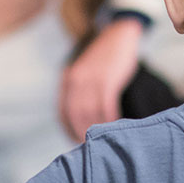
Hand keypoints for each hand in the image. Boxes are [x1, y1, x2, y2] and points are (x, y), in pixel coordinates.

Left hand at [59, 17, 142, 140]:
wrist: (120, 33)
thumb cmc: (105, 56)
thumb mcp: (85, 71)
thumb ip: (81, 90)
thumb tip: (84, 115)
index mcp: (68, 80)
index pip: (64, 112)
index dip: (68, 130)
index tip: (76, 142)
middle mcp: (76, 81)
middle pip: (76, 115)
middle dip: (82, 134)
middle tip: (91, 149)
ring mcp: (91, 80)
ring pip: (91, 113)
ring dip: (97, 130)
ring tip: (104, 142)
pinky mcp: (108, 79)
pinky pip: (106, 106)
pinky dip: (110, 119)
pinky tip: (115, 126)